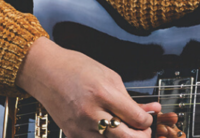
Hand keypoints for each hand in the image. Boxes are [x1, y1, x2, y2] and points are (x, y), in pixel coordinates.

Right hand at [17, 37, 162, 137]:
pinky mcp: (71, 134)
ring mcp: (80, 126)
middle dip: (140, 136)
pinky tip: (108, 128)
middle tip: (142, 130)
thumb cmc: (78, 68)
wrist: (46, 71)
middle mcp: (91, 113)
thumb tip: (153, 109)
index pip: (136, 119)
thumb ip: (131, 98)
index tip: (147, 118)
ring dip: (122, 137)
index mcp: (104, 94)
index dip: (147, 121)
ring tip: (126, 127)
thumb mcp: (110, 77)